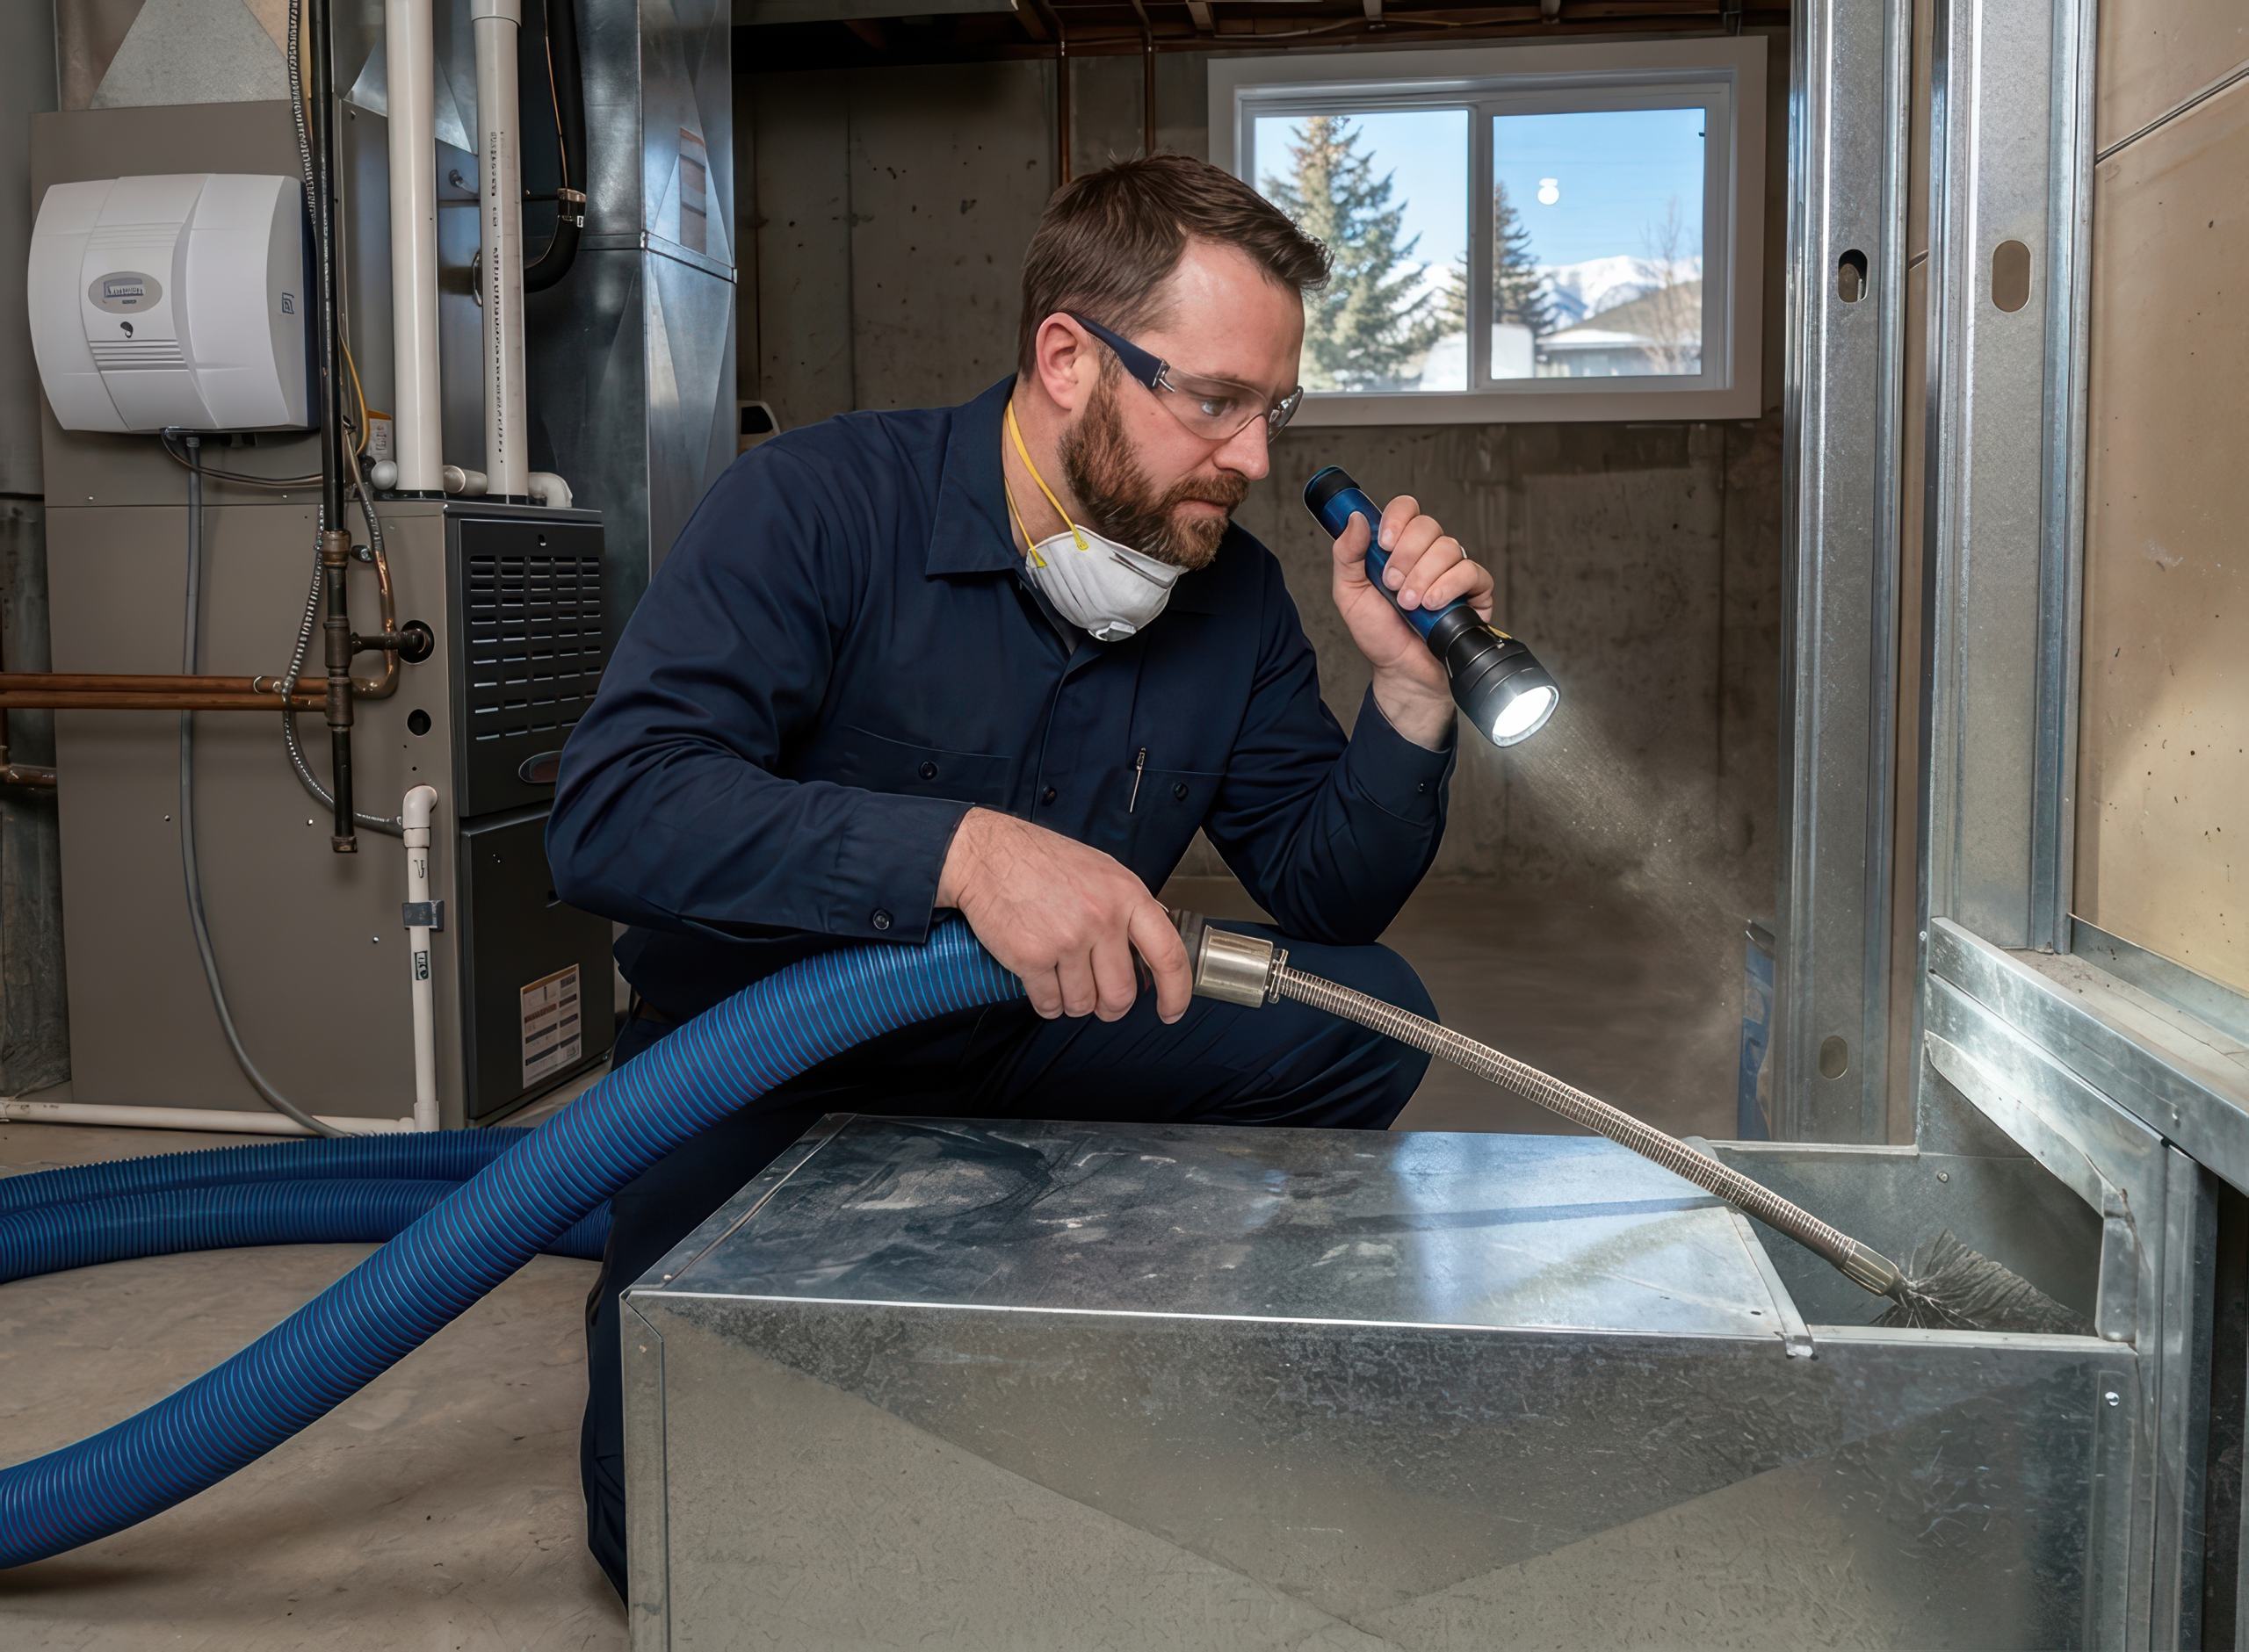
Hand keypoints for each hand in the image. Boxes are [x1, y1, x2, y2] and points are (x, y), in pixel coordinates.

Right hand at [936, 808, 1191, 1023]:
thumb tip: (1148, 948)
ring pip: (1084, 1004)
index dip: (1176, 992)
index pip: (1168, 954)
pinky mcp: (1032, 957)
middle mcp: (1101, 918)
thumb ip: (1127, 908)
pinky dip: (1047, 1004)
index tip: (1170, 1010)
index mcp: (1126, 895)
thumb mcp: (1101, 871)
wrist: (986, 855)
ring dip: (1074, 1003)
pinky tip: (1041, 985)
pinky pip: (1049, 1004)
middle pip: (1122, 993)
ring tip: (1062, 981)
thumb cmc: (1040, 860)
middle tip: (1100, 1001)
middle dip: (1111, 1006)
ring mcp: (1067, 940)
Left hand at [1329, 495, 1495, 748]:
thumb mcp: (1350, 594)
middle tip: (1392, 586)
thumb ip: (1347, 555)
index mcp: (1399, 549)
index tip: (1384, 544)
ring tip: (1410, 604)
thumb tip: (1355, 518)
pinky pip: (1470, 571)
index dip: (1397, 519)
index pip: (1407, 510)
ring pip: (1448, 547)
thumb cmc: (1380, 636)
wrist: (1402, 672)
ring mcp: (1453, 571)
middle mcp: (1428, 555)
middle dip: (1405, 557)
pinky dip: (1448, 586)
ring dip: (1423, 577)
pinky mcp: (1475, 590)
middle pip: (1428, 526)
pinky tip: (1432, 605)